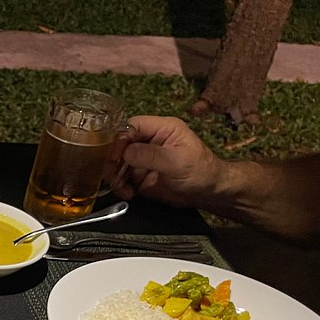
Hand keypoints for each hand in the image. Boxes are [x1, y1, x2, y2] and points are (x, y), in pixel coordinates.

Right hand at [108, 116, 224, 208]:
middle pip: (120, 144)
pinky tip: (128, 193)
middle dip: (112, 159)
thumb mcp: (178, 161)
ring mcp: (143, 159)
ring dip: (114, 175)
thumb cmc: (201, 171)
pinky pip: (121, 178)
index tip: (116, 156)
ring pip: (118, 162)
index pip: (132, 126)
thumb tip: (126, 152)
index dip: (120, 138)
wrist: (208, 193)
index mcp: (162, 129)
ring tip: (121, 188)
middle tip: (111, 174)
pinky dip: (120, 186)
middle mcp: (149, 141)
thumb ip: (151, 155)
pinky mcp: (140, 175)